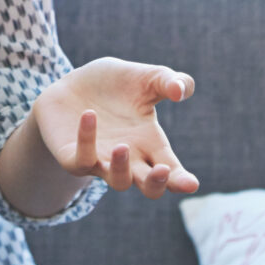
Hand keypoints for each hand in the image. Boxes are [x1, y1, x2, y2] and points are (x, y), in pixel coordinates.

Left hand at [31, 58, 198, 197]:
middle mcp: (130, 159)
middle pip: (149, 187)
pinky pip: (81, 160)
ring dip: (121, 168)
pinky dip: (86, 140)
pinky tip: (89, 114)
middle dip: (156, 183)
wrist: (72, 83)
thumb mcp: (146, 78)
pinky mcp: (72, 157)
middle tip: (163, 170)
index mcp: (151, 144)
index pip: (172, 170)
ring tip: (121, 147)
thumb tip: (180, 91)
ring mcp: (101, 162)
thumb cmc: (115, 85)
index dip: (181, 181)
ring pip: (118, 181)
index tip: (191, 184)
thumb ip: (168, 81)